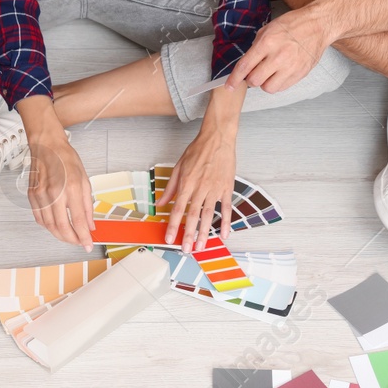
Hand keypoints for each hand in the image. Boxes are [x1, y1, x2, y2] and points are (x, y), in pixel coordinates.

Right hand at [25, 131, 94, 247]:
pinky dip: (48, 227)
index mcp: (71, 188)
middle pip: (61, 228)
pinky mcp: (32, 196)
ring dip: (60, 236)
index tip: (87, 245)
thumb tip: (89, 225)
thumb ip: (88, 206)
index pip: (78, 221)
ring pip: (49, 226)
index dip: (83, 237)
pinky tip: (56, 227)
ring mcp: (41, 196)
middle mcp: (54, 194)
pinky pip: (39, 219)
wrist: (47, 146)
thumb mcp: (85, 180)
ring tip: (70, 237)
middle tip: (79, 243)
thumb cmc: (67, 159)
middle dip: (72, 240)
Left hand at [161, 112, 238, 251]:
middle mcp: (200, 187)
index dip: (173, 225)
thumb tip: (160, 202)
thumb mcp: (179, 166)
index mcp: (187, 182)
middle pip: (193, 215)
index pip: (178, 208)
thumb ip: (170, 187)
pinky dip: (226, 222)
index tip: (169, 238)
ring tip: (201, 246)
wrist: (218, 138)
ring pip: (209, 214)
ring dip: (204, 232)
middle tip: (186, 249)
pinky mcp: (227, 188)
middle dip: (188, 234)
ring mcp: (215, 188)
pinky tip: (223, 233)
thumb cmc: (198, 150)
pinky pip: (227, 208)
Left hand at [227, 7, 331, 93]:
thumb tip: (247, 63)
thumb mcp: (269, 29)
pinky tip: (279, 73)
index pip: (245, 66)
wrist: (318, 25)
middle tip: (254, 72)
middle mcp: (278, 57)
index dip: (234, 79)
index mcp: (267, 43)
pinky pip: (282, 87)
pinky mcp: (300, 74)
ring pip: (268, 88)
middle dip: (250, 79)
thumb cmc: (294, 24)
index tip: (229, 85)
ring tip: (269, 72)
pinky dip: (277, 83)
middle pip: (254, 81)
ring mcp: (291, 67)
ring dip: (264, 83)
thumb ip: (256, 47)